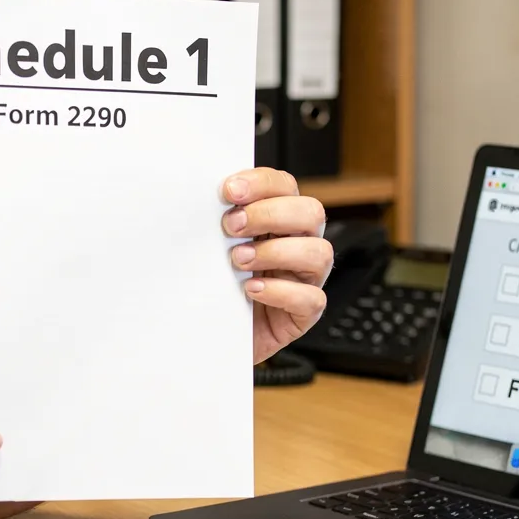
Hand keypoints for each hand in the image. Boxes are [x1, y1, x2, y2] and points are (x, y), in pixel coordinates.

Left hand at [223, 168, 331, 363]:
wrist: (213, 335)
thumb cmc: (217, 287)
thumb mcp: (214, 249)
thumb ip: (218, 222)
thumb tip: (200, 199)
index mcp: (280, 220)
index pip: (285, 186)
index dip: (261, 184)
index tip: (229, 191)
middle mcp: (299, 244)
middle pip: (311, 212)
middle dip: (269, 214)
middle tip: (231, 225)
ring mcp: (306, 278)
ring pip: (319, 253)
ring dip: (276, 252)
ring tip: (239, 260)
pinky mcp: (305, 313)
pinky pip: (311, 298)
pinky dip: (281, 291)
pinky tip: (252, 290)